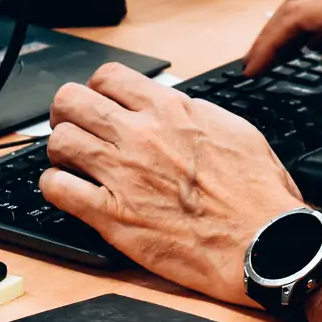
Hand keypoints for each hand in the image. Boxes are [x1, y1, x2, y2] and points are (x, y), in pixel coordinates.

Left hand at [39, 64, 305, 304]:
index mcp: (171, 111)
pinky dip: (56, 187)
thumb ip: (194, 113)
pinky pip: (58, 189)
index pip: (108, 76)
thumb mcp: (235, 131)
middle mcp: (139, 136)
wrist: (265, 244)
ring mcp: (121, 175)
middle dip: (67, 112)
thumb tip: (171, 105)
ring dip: (60, 150)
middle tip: (73, 126)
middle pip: (71, 101)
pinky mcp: (112, 216)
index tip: (100, 103)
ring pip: (58, 142)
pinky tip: (69, 191)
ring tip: (72, 162)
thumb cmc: (258, 195)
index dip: (97, 88)